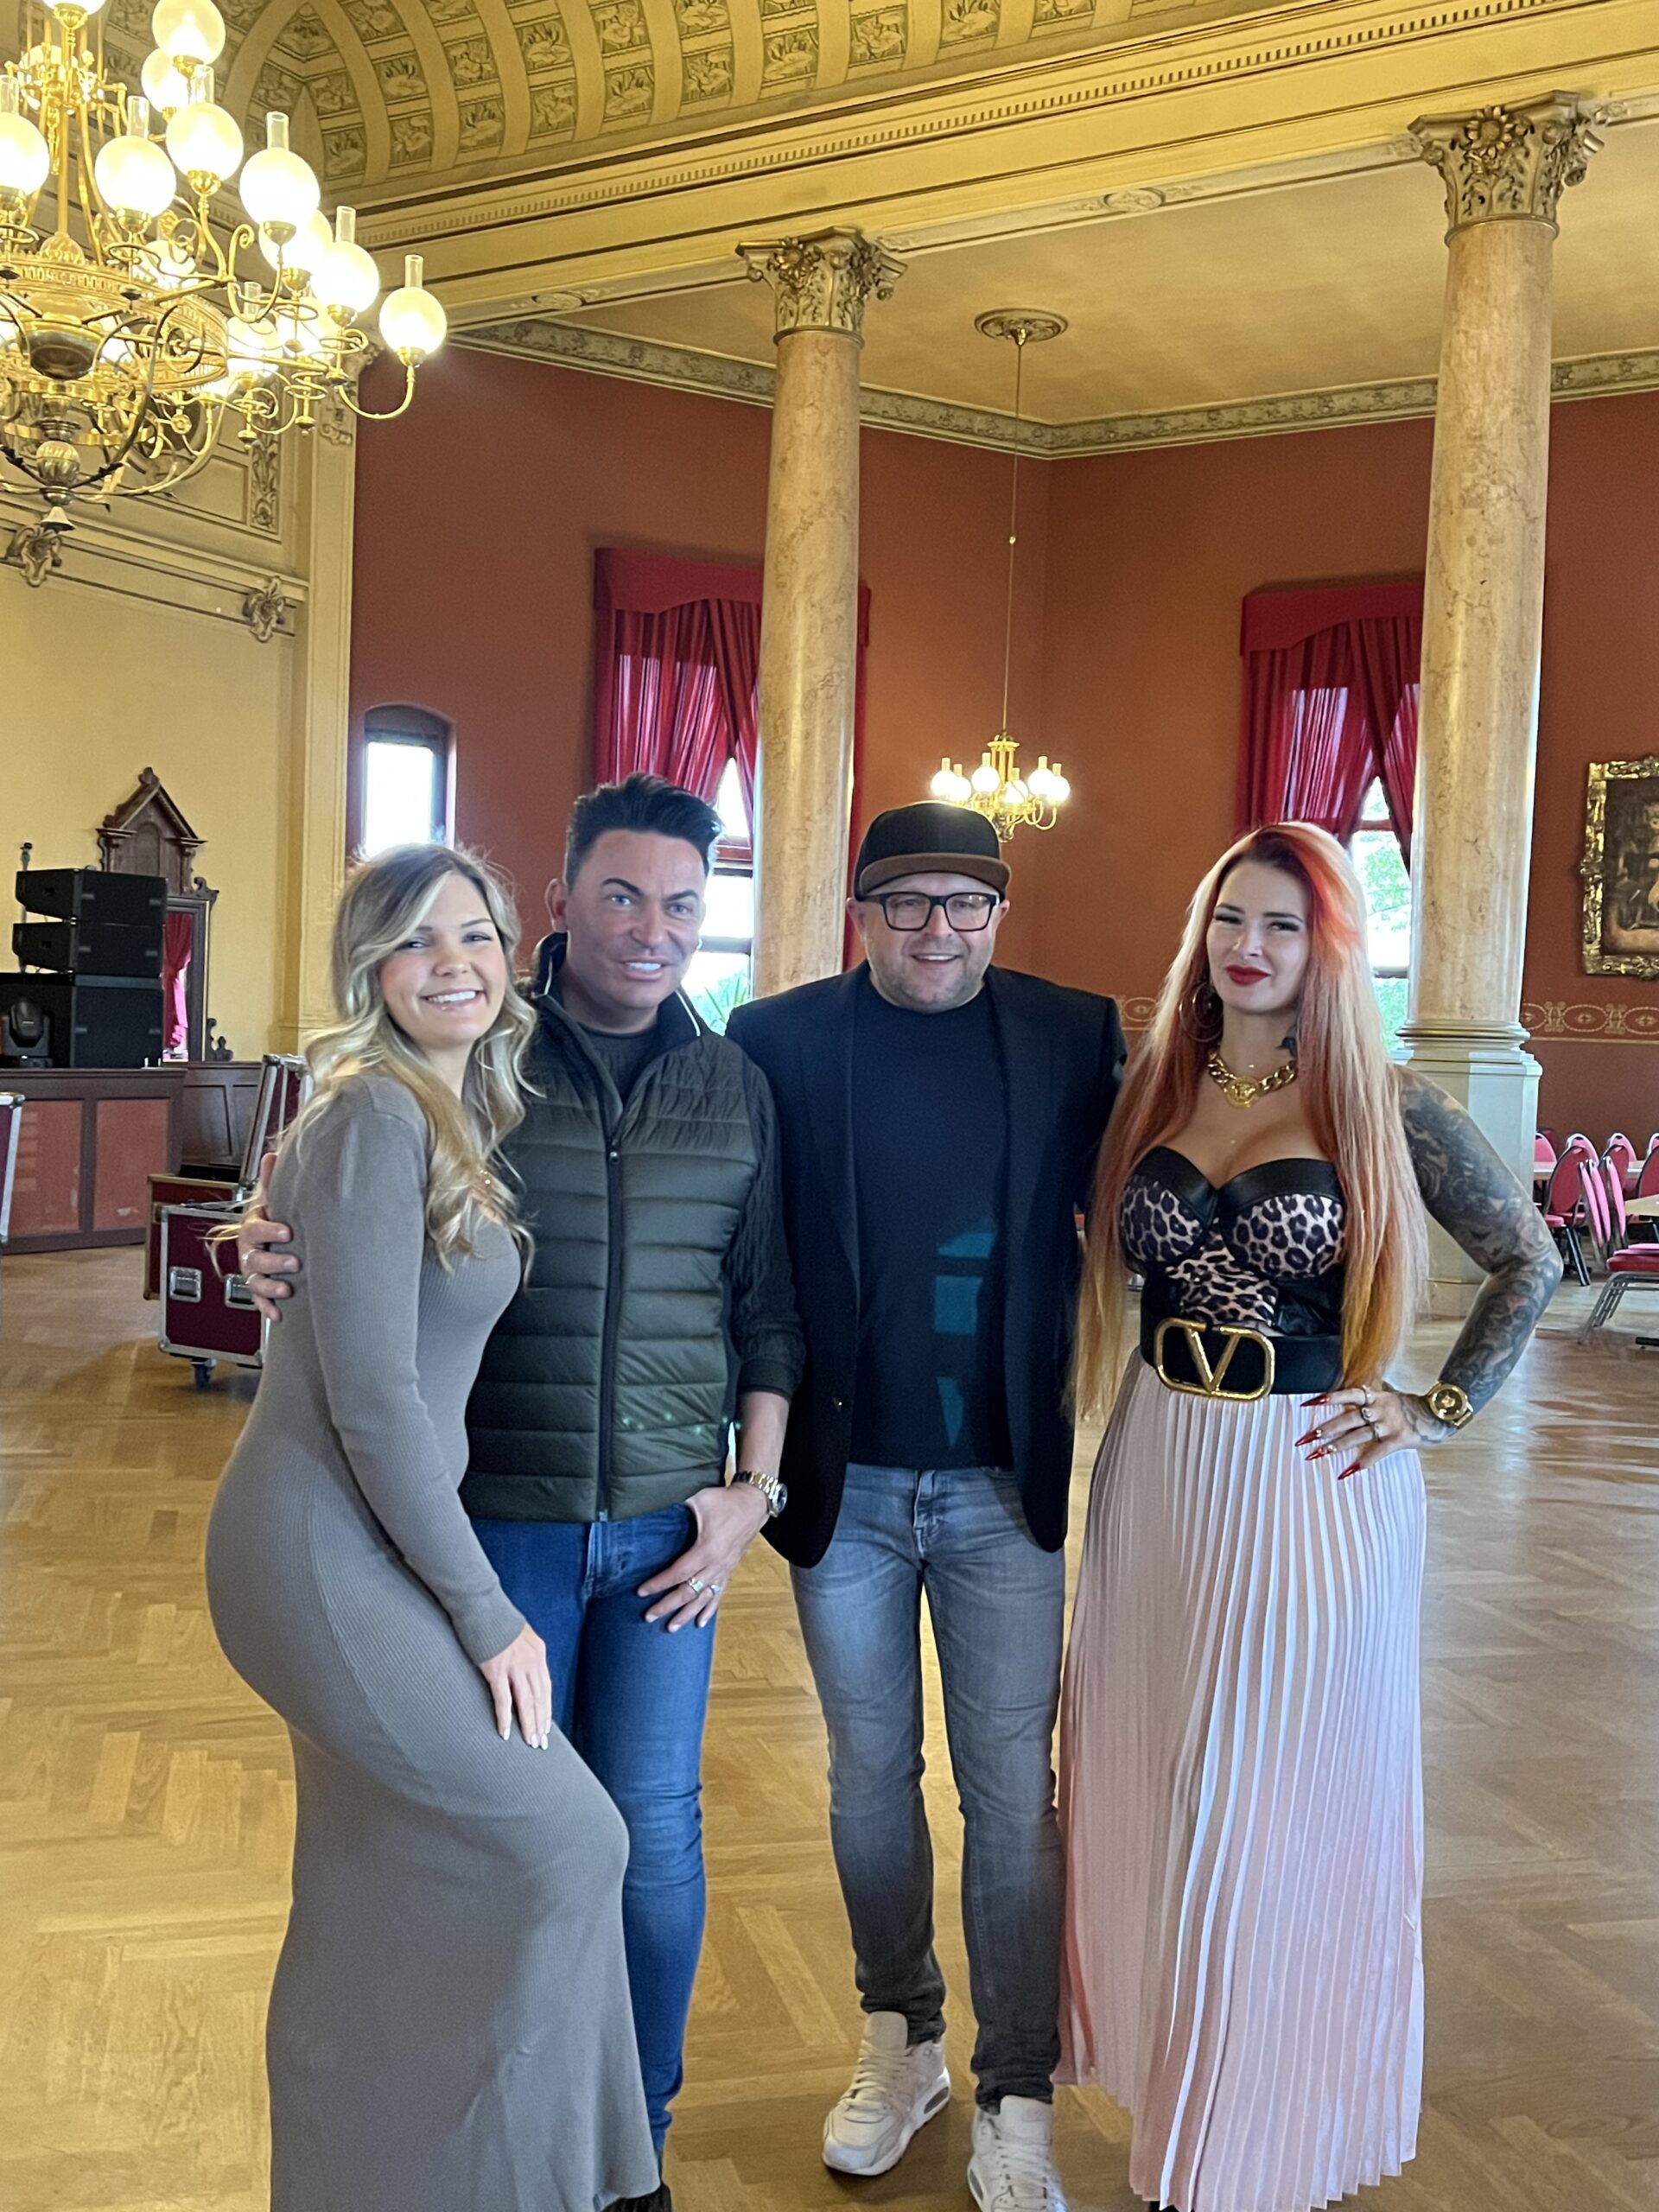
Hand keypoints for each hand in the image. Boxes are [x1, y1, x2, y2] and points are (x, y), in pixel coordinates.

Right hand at [238, 1154, 297, 1323]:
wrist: (267, 1239)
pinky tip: (278, 1314)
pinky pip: (258, 1301)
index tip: (288, 1231)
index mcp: (251, 1227)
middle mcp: (249, 1251)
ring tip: (287, 1289)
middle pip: (255, 1258)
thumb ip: (271, 1181)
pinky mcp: (259, 1289)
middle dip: (273, 1261)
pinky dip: (266, 1308)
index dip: (269, 1230)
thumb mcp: (271, 1200)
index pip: (255, 1228)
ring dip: (269, 1287)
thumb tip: (272, 1156)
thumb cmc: (272, 1218)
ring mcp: (252, 1271)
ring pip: (255, 1281)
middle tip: (294, 1261)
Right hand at [478, 1623, 552, 1747]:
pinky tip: (505, 1732)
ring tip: (529, 1743)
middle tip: (540, 1743)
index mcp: (539, 1653)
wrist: (482, 1606)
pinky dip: (504, 1718)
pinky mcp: (496, 1670)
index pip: (546, 1688)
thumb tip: (525, 1670)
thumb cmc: (498, 1620)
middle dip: (540, 1722)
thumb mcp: (521, 1635)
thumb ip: (526, 1653)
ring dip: (528, 1725)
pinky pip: (503, 1700)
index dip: (546, 1709)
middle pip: (539, 1698)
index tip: (546, 1727)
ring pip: (526, 1703)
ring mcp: (514, 1666)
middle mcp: (531, 1661)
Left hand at [638, 1482, 769, 1630]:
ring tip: (671, 1627)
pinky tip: (701, 1623)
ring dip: (686, 1614)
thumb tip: (654, 1508)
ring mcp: (724, 1569)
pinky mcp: (730, 1569)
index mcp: (707, 1549)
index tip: (641, 1591)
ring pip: (703, 1598)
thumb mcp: (700, 1499)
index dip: (659, 1583)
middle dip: (667, 1605)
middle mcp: (716, 1564)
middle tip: (649, 1616)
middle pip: (688, 1591)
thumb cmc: (726, 1500)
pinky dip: (709, 1610)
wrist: (754, 1503)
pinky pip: (719, 1594)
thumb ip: (678, 1506)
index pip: (678, 1573)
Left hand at [1298, 1384, 1454, 1477]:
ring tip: (1317, 1454)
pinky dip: (1362, 1463)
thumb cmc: (1414, 1407)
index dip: (1330, 1397)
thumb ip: (1373, 1397)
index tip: (1309, 1402)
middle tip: (1303, 1439)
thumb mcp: (1392, 1396)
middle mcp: (1379, 1409)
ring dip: (1335, 1446)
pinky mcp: (1398, 1439)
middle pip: (1346, 1419)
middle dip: (1324, 1429)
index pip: (1349, 1394)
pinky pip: (1377, 1453)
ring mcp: (1388, 1424)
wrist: (1440, 1414)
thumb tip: (1355, 1395)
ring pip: (1356, 1436)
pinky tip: (1348, 1472)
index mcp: (1377, 1396)